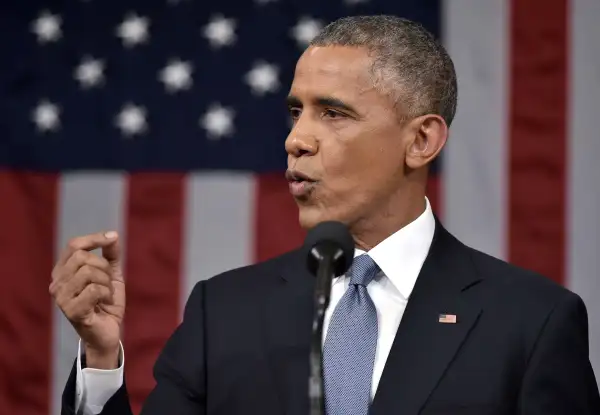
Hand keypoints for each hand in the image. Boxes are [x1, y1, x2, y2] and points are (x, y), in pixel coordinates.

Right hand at [50, 231, 124, 368]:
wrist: (108, 332)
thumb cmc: (106, 302)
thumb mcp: (112, 274)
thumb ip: (111, 255)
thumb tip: (113, 235)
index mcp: (63, 271)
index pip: (73, 245)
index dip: (94, 238)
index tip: (113, 237)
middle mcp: (57, 283)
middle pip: (82, 257)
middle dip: (104, 267)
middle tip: (108, 282)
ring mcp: (61, 297)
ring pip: (88, 272)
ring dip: (106, 283)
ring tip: (106, 295)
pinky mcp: (70, 311)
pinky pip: (93, 290)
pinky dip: (106, 294)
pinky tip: (104, 304)